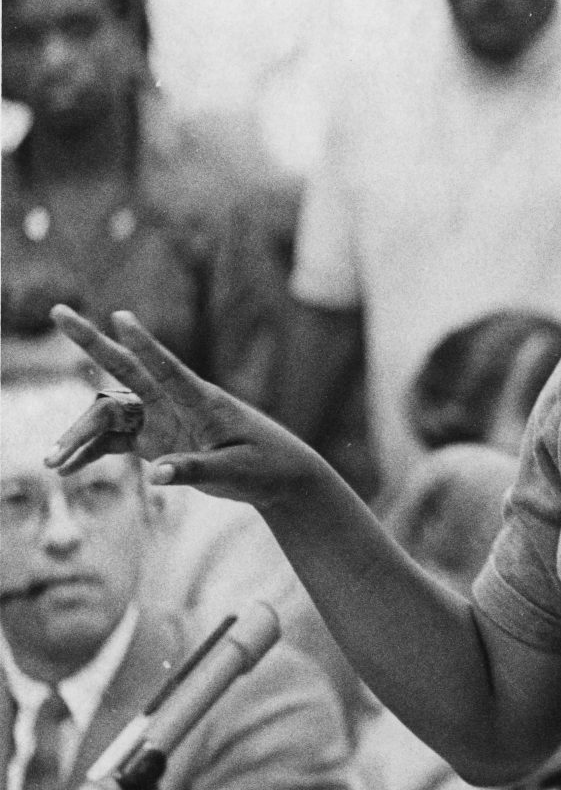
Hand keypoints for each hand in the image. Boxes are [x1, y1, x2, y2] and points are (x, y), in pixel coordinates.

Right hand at [46, 307, 314, 508]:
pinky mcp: (157, 439)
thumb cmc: (265, 467)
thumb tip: (155, 473)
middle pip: (127, 369)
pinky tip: (65, 468)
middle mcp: (176, 403)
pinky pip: (114, 441)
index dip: (144, 344)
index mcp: (203, 401)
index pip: (169, 369)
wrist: (278, 477)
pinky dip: (90, 452)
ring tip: (52, 462)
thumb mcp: (235, 472)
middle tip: (58, 311)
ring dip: (80, 434)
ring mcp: (163, 419)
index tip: (120, 316)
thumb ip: (196, 469)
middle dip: (91, 342)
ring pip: (111, 414)